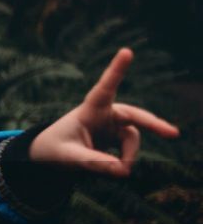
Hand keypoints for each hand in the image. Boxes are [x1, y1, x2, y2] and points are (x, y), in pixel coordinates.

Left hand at [29, 48, 179, 176]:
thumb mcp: (69, 158)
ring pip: (132, 139)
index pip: (104, 89)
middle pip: (134, 116)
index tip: (126, 51)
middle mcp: (104, 114)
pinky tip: (118, 169)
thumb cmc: (54, 149)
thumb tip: (123, 170)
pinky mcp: (115, 138)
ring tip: (120, 172)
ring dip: (128, 156)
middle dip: (154, 125)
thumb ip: (93, 163)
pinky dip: (124, 161)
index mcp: (89, 110)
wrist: (49, 155)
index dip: (116, 71)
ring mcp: (112, 126)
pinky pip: (128, 150)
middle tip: (173, 134)